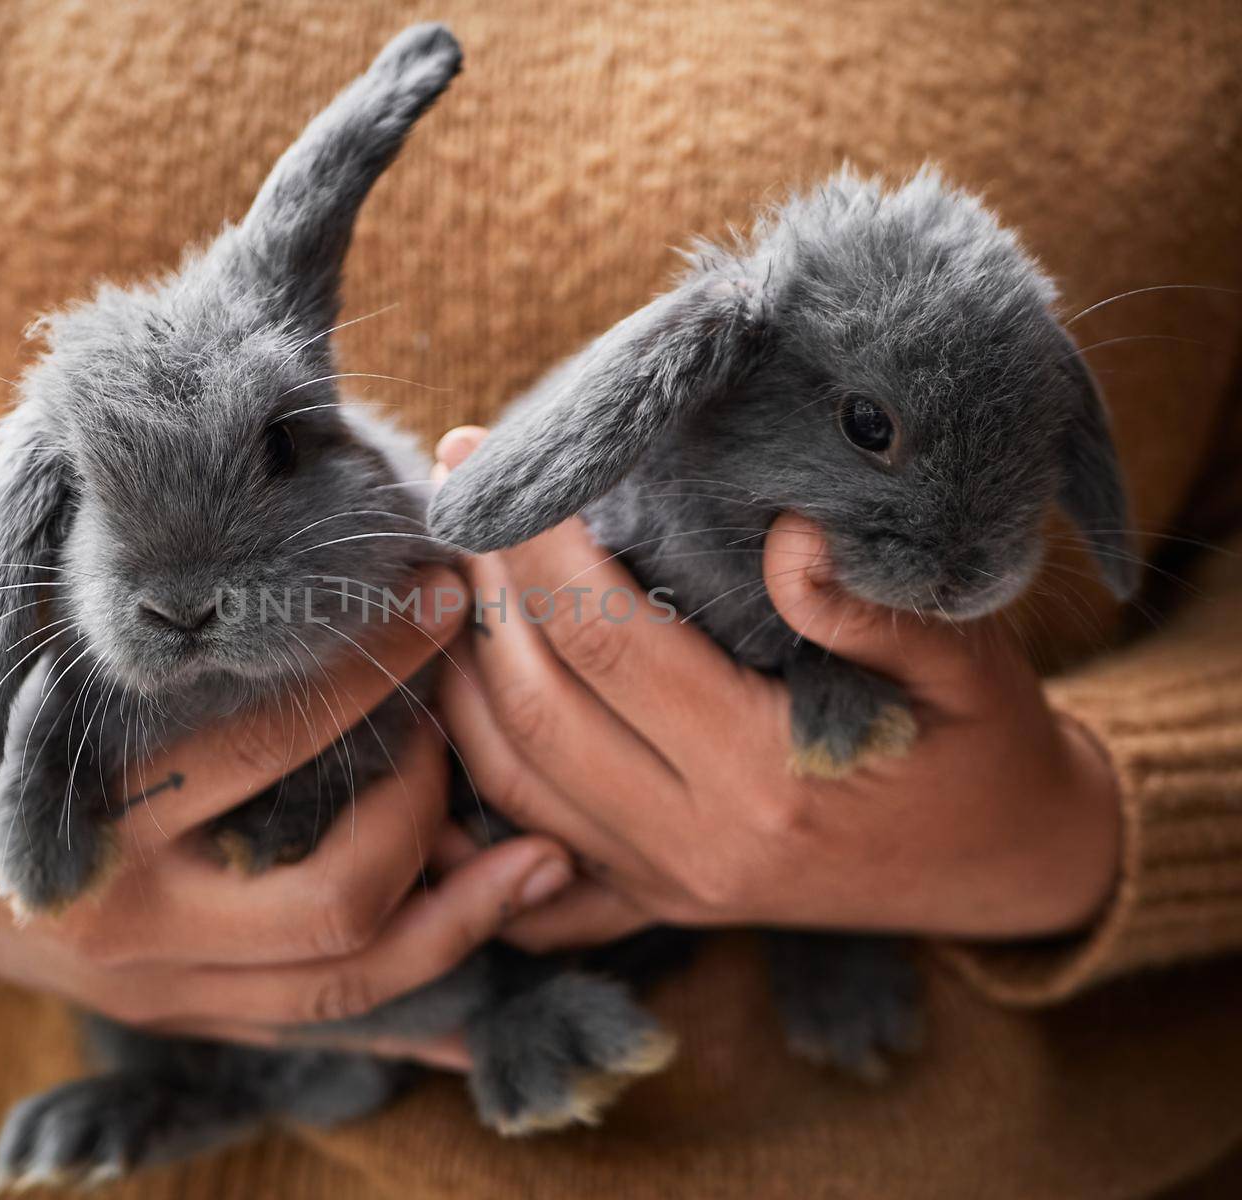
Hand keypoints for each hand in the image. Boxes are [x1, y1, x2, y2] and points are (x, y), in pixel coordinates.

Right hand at [0, 566, 572, 1069]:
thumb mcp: (18, 646)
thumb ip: (121, 600)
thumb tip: (263, 508)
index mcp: (84, 824)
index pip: (259, 745)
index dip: (365, 668)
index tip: (441, 597)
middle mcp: (131, 933)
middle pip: (330, 896)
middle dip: (424, 803)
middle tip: (462, 721)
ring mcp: (166, 994)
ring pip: (347, 983)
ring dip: (461, 918)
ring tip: (546, 854)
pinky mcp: (192, 1020)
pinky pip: (326, 1028)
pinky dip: (422, 1006)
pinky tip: (500, 967)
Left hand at [432, 428, 1122, 951]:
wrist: (1009, 868)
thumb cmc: (985, 746)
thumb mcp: (970, 669)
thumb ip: (876, 611)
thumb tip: (788, 537)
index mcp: (767, 776)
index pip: (607, 639)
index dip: (539, 544)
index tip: (503, 456)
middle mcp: (696, 843)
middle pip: (536, 704)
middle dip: (483, 587)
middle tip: (463, 490)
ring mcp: (666, 883)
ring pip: (509, 778)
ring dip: (460, 671)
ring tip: (451, 571)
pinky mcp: (653, 901)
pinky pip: (527, 848)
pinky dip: (474, 778)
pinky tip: (454, 706)